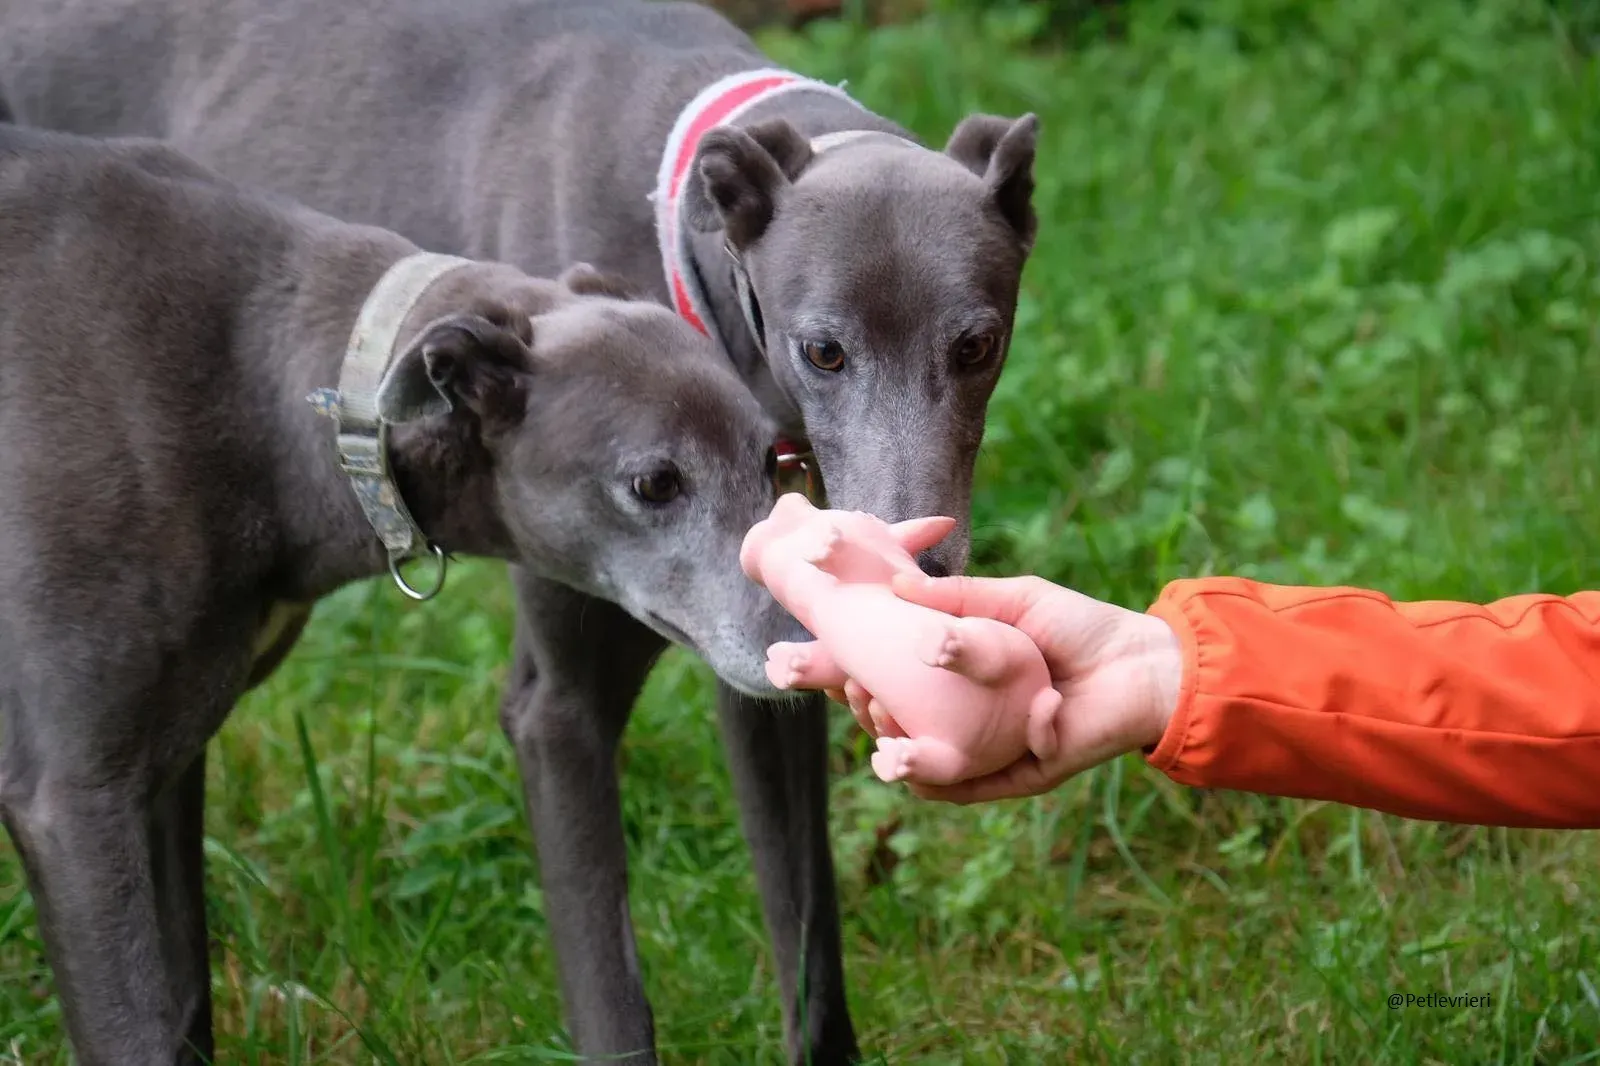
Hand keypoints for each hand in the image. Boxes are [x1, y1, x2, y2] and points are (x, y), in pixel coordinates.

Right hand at [833, 573, 1182, 803]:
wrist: (1143, 666)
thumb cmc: (1080, 628)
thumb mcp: (1013, 600)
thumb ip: (957, 597)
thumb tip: (895, 585)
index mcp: (960, 678)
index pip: (892, 681)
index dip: (853, 673)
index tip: (824, 658)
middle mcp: (967, 717)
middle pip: (896, 726)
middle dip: (865, 710)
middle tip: (854, 685)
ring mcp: (987, 750)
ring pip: (922, 763)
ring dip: (892, 746)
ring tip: (881, 717)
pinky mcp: (1014, 777)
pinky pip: (962, 789)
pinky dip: (934, 777)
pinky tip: (908, 757)